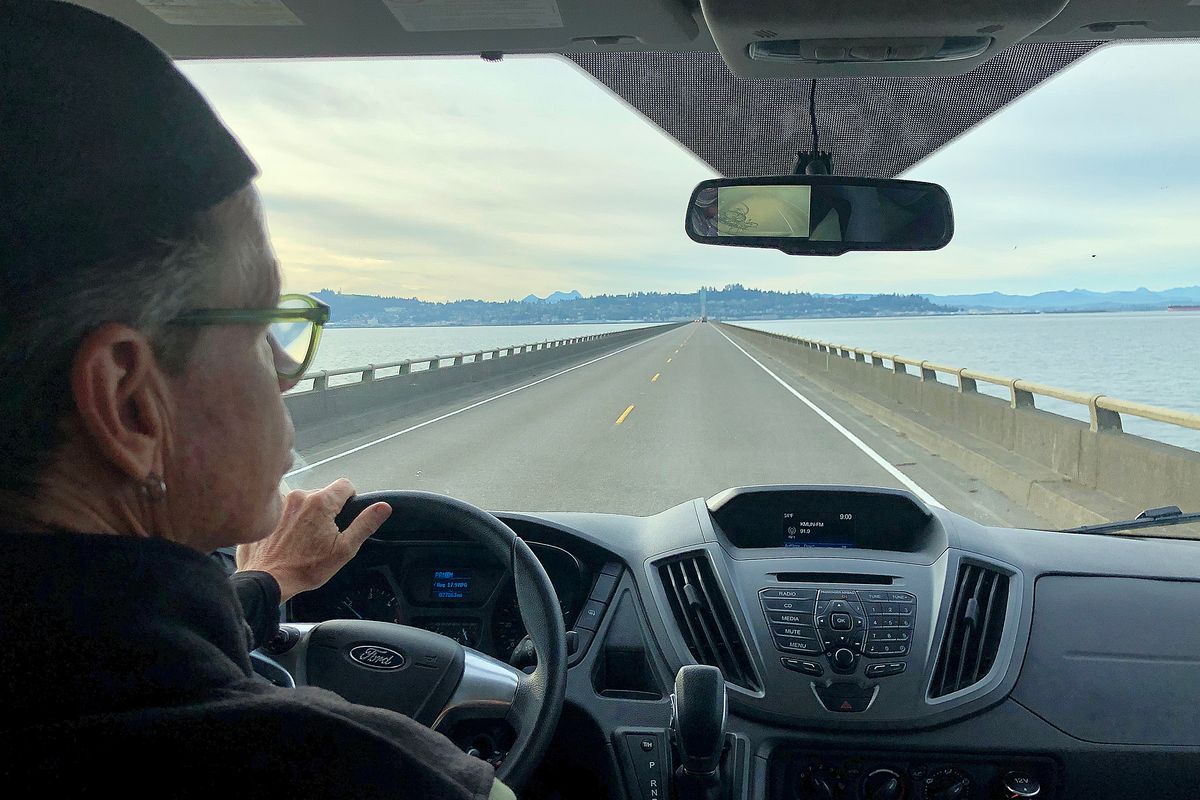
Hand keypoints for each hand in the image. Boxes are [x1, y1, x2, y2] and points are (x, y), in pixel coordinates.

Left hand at [236, 478, 391, 602]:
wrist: (268, 579)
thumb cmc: (307, 568)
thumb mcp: (344, 550)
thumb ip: (365, 524)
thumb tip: (383, 507)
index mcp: (321, 502)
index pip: (345, 485)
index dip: (349, 500)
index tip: (343, 518)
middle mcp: (300, 495)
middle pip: (324, 493)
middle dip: (327, 509)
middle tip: (322, 535)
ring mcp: (282, 501)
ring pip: (305, 500)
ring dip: (308, 513)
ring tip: (303, 538)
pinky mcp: (268, 511)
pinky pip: (287, 507)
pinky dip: (291, 518)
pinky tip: (288, 537)